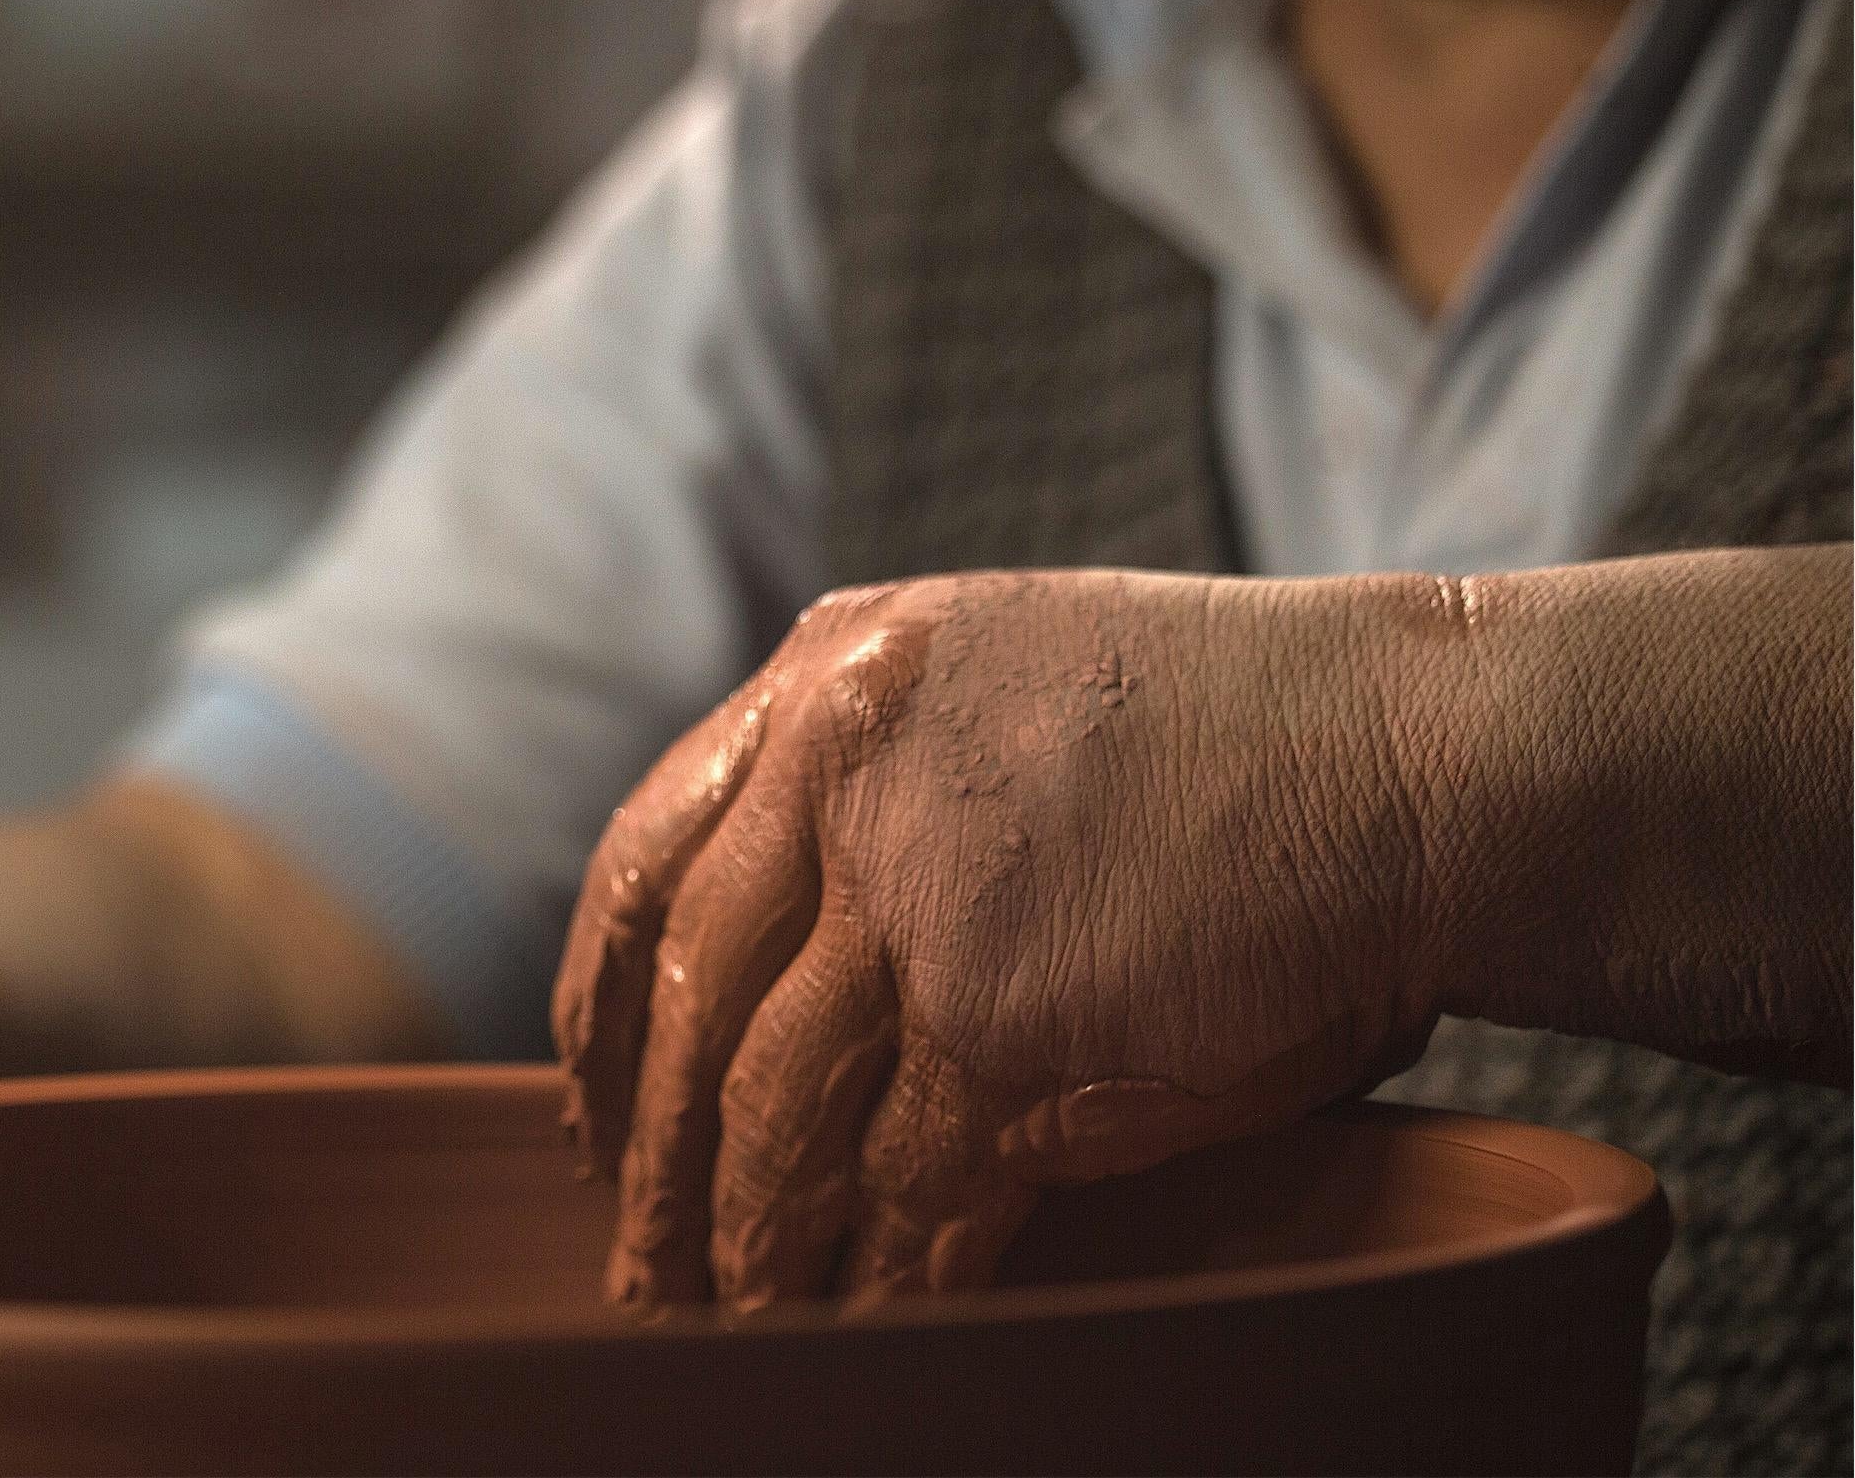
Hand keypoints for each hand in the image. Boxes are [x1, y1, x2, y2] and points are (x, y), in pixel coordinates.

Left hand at [555, 570, 1455, 1312]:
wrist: (1419, 760)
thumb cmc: (1241, 736)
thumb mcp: (1001, 677)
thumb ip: (871, 777)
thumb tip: (767, 955)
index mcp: (831, 680)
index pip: (649, 856)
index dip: (601, 998)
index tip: (588, 1096)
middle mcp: (845, 773)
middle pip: (689, 998)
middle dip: (650, 1151)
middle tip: (637, 1251)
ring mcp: (920, 901)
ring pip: (773, 1111)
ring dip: (745, 1240)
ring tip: (728, 1319)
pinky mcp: (1007, 1026)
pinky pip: (902, 1190)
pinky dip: (876, 1281)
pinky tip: (865, 1331)